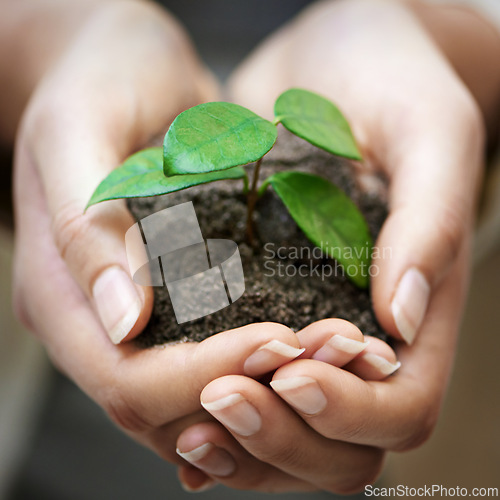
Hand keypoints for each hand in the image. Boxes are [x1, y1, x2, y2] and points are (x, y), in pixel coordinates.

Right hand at [11, 0, 307, 469]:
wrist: (125, 67)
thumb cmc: (99, 78)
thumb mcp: (78, 127)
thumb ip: (85, 224)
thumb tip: (124, 322)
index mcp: (59, 296)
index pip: (126, 378)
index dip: (203, 375)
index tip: (280, 338)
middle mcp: (97, 325)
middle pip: (168, 407)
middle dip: (256, 389)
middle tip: (336, 351)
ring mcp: (140, 322)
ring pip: (202, 399)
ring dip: (275, 388)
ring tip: (343, 350)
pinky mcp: (179, 306)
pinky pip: (221, 362)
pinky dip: (271, 366)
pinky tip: (319, 340)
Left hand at [174, 0, 489, 491]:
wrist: (333, 57)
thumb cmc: (394, 81)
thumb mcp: (429, 133)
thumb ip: (430, 223)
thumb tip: (406, 319)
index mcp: (418, 307)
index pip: (403, 403)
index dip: (352, 409)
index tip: (289, 372)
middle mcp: (365, 331)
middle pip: (342, 439)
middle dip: (284, 435)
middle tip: (218, 397)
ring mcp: (312, 326)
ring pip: (290, 429)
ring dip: (242, 441)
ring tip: (188, 418)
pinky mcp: (265, 306)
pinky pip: (247, 385)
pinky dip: (215, 414)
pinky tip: (176, 411)